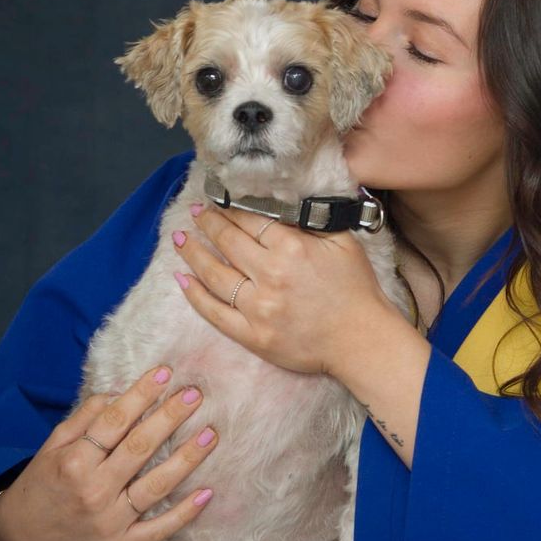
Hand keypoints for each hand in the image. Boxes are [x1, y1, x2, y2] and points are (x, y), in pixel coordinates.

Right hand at [0, 365, 218, 540]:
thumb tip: (118, 392)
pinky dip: (184, 513)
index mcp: (74, 463)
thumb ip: (85, 418)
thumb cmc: (43, 483)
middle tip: (195, 394)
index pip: (114, 422)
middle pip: (140, 448)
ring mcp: (110, 522)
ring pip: (156, 486)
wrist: (22, 536)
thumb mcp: (53, 445)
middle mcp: (93, 491)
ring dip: (187, 459)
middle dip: (170, 418)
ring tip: (210, 434)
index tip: (165, 373)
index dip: (141, 395)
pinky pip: (158, 530)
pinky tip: (207, 492)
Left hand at [172, 202, 399, 379]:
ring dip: (193, 253)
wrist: (360, 340)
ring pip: (214, 274)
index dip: (231, 209)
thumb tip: (288, 205)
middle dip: (207, 223)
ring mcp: (258, 307)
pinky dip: (194, 295)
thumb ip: (314, 222)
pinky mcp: (252, 335)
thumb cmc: (356, 290)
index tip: (218, 201)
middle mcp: (270, 275)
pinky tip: (182, 279)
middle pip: (227, 242)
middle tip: (195, 213)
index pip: (250, 221)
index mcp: (292, 248)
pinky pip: (214, 313)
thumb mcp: (344, 243)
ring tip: (180, 239)